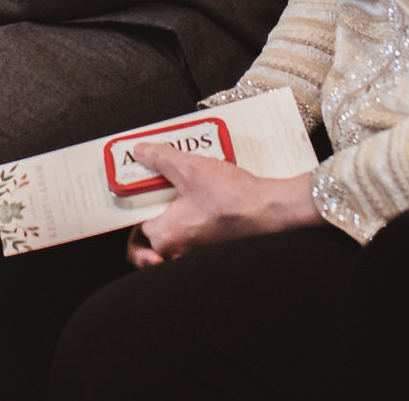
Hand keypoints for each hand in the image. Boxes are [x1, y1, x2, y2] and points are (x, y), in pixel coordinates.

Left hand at [126, 152, 316, 266]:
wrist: (273, 212)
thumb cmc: (234, 199)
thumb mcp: (190, 167)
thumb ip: (159, 158)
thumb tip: (140, 151)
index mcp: (166, 236)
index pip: (135, 229)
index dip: (135, 209)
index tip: (138, 193)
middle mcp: (180, 253)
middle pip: (154, 238)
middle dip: (154, 217)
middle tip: (159, 197)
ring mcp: (199, 255)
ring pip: (177, 240)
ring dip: (177, 220)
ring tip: (182, 196)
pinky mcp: (218, 250)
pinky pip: (198, 240)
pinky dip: (197, 224)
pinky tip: (205, 202)